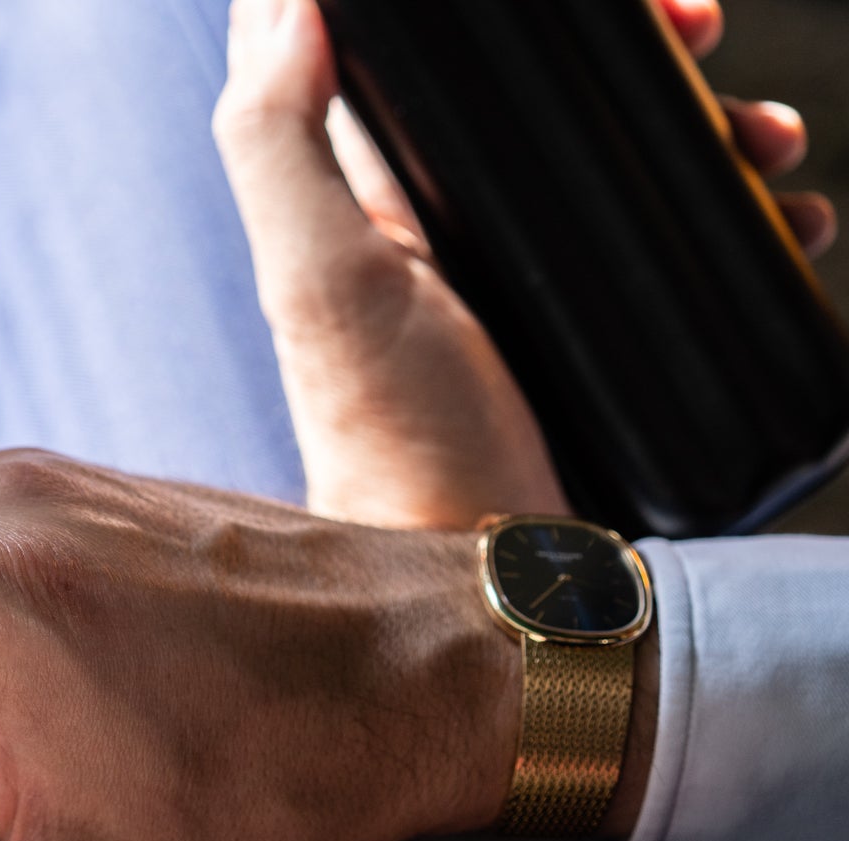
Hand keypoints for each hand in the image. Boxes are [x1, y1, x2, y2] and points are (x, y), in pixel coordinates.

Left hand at [217, 0, 835, 531]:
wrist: (483, 569)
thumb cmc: (390, 434)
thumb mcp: (319, 282)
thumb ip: (277, 142)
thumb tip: (289, 0)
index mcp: (367, 190)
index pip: (408, 47)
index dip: (480, 2)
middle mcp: (445, 220)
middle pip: (536, 91)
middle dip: (627, 47)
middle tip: (695, 29)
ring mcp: (529, 274)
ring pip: (624, 152)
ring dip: (700, 117)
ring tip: (756, 130)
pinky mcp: (598, 323)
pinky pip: (681, 236)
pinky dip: (737, 207)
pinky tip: (779, 207)